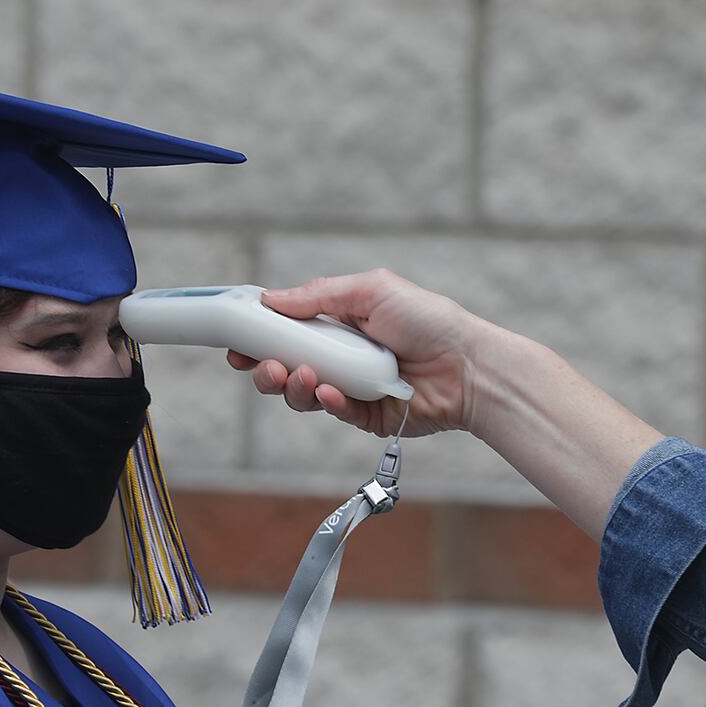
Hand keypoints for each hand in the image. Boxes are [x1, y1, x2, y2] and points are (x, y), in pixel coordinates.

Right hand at [226, 269, 478, 437]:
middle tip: (265, 366)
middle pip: (284, 366)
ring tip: (302, 376)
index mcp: (337, 323)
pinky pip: (334, 412)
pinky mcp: (364, 416)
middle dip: (266, 368)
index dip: (258, 338)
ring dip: (293, 386)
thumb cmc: (429, 320)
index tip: (237, 343)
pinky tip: (330, 392)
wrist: (469, 366)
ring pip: (302, 394)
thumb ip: (319, 295)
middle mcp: (339, 356)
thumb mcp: (371, 291)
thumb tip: (269, 299)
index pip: (285, 331)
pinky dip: (326, 402)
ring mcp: (350, 387)